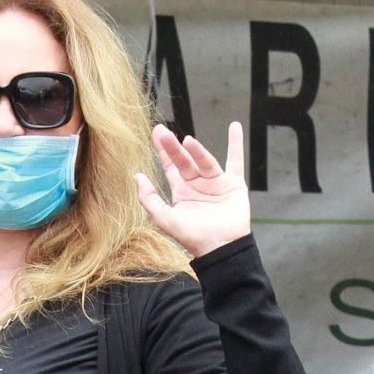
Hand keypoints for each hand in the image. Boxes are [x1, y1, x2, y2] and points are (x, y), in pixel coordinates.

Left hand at [136, 121, 250, 258]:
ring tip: (187, 142)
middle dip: (173, 147)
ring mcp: (215, 182)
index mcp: (181, 192)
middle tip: (163, 132)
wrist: (220, 247)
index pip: (170, 167)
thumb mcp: (165, 219)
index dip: (163, 151)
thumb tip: (137, 176)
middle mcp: (197, 184)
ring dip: (197, 150)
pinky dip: (236, 144)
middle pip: (184, 160)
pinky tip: (234, 126)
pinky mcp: (233, 183)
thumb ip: (149, 199)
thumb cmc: (192, 237)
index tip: (157, 133)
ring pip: (204, 160)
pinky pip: (235, 160)